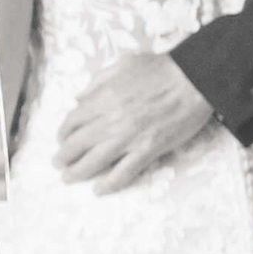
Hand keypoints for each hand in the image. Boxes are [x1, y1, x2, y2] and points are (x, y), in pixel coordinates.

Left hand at [53, 53, 214, 191]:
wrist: (193, 80)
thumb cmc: (160, 68)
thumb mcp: (122, 64)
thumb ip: (97, 80)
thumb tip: (79, 98)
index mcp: (102, 98)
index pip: (72, 121)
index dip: (63, 133)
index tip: (62, 139)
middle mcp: (110, 121)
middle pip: (76, 144)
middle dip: (63, 156)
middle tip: (59, 163)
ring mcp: (128, 138)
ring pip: (93, 162)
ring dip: (77, 172)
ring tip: (68, 177)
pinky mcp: (147, 151)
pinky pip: (123, 173)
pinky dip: (109, 184)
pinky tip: (99, 189)